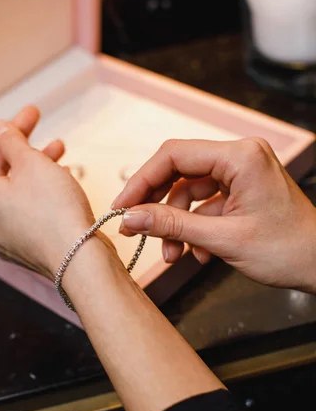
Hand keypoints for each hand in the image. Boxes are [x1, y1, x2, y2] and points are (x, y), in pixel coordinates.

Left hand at [0, 106, 101, 278]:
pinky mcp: (23, 246)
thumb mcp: (33, 164)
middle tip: (33, 120)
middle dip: (14, 144)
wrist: (80, 259)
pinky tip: (60, 177)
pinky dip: (35, 190)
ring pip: (10, 191)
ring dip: (31, 165)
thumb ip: (12, 141)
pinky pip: (22, 210)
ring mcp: (2, 237)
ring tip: (58, 147)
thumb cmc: (55, 212)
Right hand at [113, 138, 315, 291]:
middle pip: (179, 171)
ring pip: (190, 191)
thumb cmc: (288, 250)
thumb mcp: (223, 238)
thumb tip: (131, 217)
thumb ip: (172, 224)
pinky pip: (206, 203)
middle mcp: (240, 156)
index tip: (122, 207)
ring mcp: (242, 173)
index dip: (142, 181)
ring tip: (174, 255)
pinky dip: (195, 227)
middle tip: (135, 229)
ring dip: (176, 224)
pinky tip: (196, 252)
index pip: (174, 156)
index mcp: (240, 156)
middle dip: (157, 204)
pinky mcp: (242, 190)